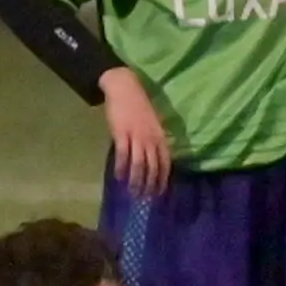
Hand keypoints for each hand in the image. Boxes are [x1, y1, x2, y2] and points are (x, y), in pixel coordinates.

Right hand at [102, 69, 172, 196]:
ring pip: (139, 165)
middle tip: (144, 198)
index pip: (165, 163)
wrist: (125, 88)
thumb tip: (153, 157)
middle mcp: (151, 139)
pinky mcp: (122, 134)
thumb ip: (155, 138)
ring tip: (132, 192)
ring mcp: (137, 137)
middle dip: (149, 185)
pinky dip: (121, 168)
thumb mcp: (153, 122)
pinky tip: (119, 177)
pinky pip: (123, 156)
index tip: (159, 192)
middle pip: (153, 168)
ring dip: (136, 181)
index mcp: (160, 136)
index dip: (162, 179)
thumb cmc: (139, 105)